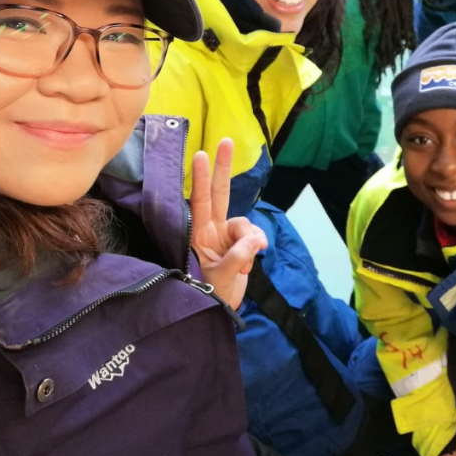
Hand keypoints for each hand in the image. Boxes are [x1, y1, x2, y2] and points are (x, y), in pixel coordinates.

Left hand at [189, 138, 266, 307]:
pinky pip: (255, 238)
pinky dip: (256, 249)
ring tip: (248, 261)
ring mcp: (227, 238)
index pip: (199, 201)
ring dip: (252, 239)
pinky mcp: (241, 247)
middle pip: (219, 193)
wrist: (218, 313)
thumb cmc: (207, 296)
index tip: (201, 155)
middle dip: (223, 168)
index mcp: (199, 235)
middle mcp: (212, 231)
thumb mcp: (220, 278)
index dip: (201, 179)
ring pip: (246, 224)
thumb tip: (256, 240)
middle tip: (226, 141)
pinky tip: (251, 265)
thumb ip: (238, 256)